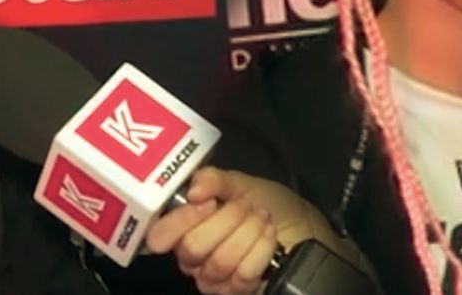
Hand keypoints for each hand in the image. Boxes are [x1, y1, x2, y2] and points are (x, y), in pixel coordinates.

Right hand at [145, 167, 336, 294]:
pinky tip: (269, 237)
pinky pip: (243, 274)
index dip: (181, 220)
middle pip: (194, 247)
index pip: (160, 235)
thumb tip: (194, 190)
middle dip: (228, 221)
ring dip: (249, 233)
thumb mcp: (239, 182)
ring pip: (221, 261)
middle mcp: (192, 256)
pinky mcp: (235, 291)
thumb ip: (213, 179)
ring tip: (261, 220)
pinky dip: (262, 249)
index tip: (207, 203)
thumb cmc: (266, 203)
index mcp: (184, 227)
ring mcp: (213, 278)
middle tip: (246, 208)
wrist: (301, 225)